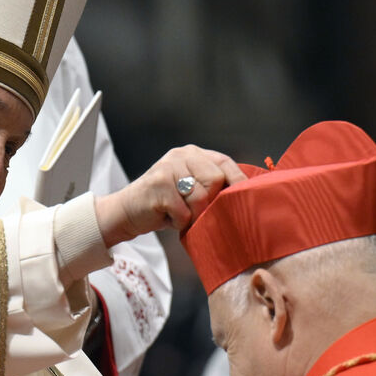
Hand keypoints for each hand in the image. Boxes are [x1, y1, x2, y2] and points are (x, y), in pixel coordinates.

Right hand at [94, 146, 246, 246]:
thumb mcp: (190, 190)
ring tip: (180, 215)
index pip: (225, 163)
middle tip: (197, 213)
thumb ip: (211, 186)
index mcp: (193, 153)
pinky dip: (179, 222)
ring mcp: (169, 167)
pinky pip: (184, 212)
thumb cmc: (165, 205)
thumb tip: (244, 199)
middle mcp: (181, 155)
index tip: (248, 199)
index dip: (238, 181)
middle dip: (210, 203)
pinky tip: (168, 218)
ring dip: (193, 215)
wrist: (127, 212)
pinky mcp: (158, 184)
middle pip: (215, 180)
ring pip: (200, 198)